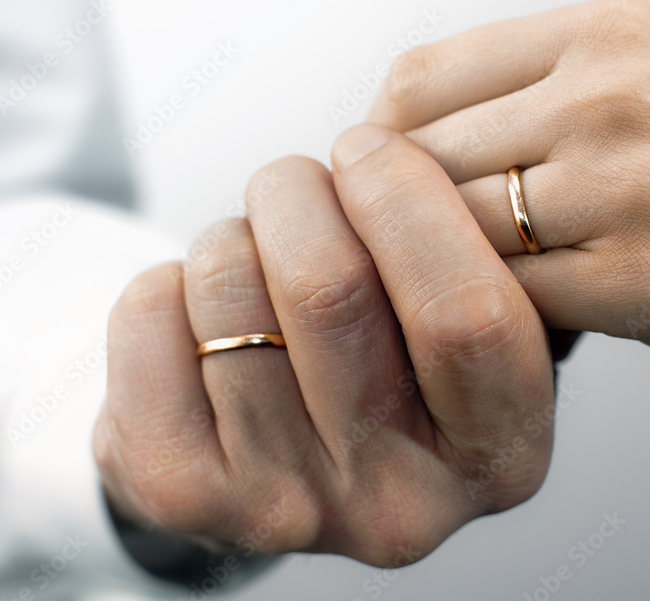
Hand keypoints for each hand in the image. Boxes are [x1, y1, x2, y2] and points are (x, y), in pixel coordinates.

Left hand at [94, 127, 553, 565]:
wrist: (291, 452)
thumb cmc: (393, 358)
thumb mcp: (474, 308)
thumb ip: (466, 242)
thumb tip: (393, 141)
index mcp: (500, 451)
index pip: (463, 315)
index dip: (407, 200)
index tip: (370, 147)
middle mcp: (401, 503)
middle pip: (326, 287)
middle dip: (300, 191)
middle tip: (302, 183)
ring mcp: (287, 508)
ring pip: (228, 285)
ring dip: (237, 234)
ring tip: (261, 262)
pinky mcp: (185, 490)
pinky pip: (149, 312)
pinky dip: (168, 280)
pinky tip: (209, 319)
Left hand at [368, 0, 649, 371]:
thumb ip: (549, 87)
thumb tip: (429, 140)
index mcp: (605, 33)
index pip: (420, 79)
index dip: (383, 141)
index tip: (388, 184)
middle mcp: (606, 95)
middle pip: (417, 159)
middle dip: (401, 217)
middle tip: (413, 253)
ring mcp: (622, 189)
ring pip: (451, 235)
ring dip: (446, 271)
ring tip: (476, 287)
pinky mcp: (642, 284)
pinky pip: (509, 302)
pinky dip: (502, 317)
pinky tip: (534, 317)